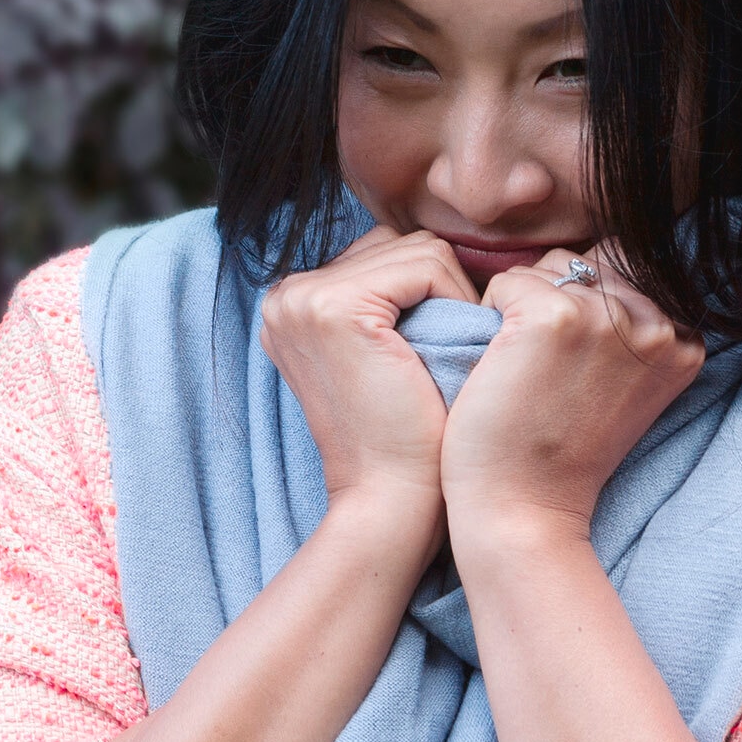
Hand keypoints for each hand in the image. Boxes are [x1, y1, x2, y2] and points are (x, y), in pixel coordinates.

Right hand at [259, 226, 477, 543]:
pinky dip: (457, 299)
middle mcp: (284, 294)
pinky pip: (428, 265)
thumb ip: (388, 295)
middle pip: (395, 242)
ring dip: (452, 294)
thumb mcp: (384, 349)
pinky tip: (450, 346)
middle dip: (437, 285)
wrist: (391, 499)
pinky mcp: (335, 308)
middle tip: (447, 346)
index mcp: (290, 303)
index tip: (440, 339)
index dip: (426, 286)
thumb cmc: (405, 433)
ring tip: (448, 349)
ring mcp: (303, 298)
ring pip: (417, 248)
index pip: (379, 251)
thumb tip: (442, 242)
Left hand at [440, 245, 704, 540]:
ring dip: (523, 304)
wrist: (527, 510)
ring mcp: (607, 318)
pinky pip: (507, 281)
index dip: (583, 311)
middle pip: (587, 266)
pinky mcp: (555, 317)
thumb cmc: (562, 449)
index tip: (572, 369)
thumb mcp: (626, 384)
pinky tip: (500, 364)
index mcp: (685, 341)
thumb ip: (629, 325)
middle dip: (553, 300)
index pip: (625, 274)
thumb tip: (599, 260)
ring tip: (524, 365)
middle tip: (542, 369)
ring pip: (548, 268)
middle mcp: (657, 323)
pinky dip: (489, 313)